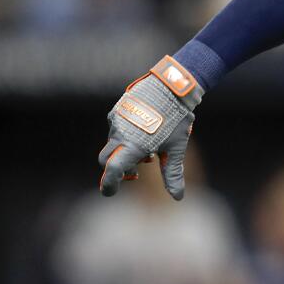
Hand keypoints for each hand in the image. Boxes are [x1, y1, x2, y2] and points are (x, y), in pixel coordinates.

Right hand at [98, 56, 202, 199]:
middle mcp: (119, 133)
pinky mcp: (118, 109)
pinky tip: (146, 133)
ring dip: (126, 151)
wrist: (173, 86)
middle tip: (136, 173)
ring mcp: (116, 120)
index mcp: (132, 145)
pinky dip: (126, 137)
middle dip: (116, 169)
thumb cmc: (176, 119)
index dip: (109, 185)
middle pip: (106, 160)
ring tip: (151, 149)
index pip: (112, 171)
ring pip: (113, 143)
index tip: (110, 192)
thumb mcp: (176, 149)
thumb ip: (172, 174)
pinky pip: (116, 128)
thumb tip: (178, 197)